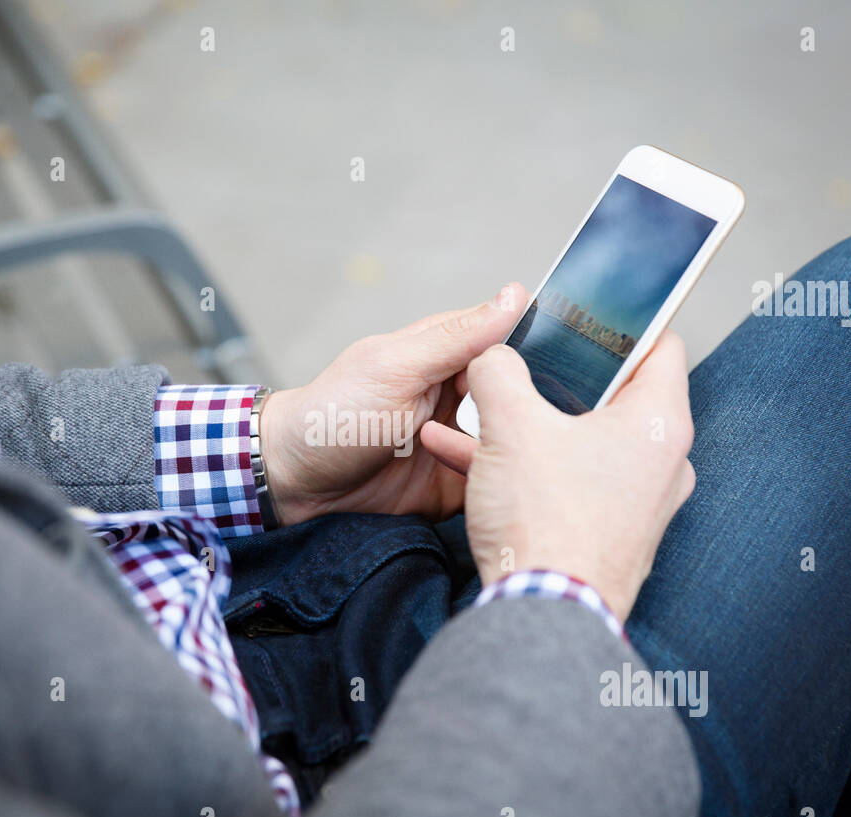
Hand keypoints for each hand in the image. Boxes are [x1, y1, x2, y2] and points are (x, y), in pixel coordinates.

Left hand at [258, 283, 527, 524]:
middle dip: (531, 409)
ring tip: (511, 458)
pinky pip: (493, 483)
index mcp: (448, 355)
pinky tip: (507, 488)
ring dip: (516, 450)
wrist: (295, 483)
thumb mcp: (397, 368)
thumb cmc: (334, 415)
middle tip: (533, 425)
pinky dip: (500, 485)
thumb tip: (515, 294)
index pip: (511, 344)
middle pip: (519, 396)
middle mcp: (460, 395)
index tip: (555, 372)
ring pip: (513, 440)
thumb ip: (457, 337)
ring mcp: (459, 441)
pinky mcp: (455, 483)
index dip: (535, 357)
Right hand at [420, 331, 695, 620]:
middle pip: (612, 394)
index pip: (659, 344)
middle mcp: (660, 462)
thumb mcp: (510, 426)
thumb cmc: (545, 523)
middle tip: (519, 363)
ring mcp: (637, 502)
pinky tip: (464, 457)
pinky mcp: (607, 533)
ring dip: (525, 424)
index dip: (618, 322)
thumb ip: (497, 372)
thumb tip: (491, 354)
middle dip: (554, 377)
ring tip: (473, 411)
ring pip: (579, 440)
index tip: (581, 314)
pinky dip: (525, 465)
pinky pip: (566, 481)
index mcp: (658, 423)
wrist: (541, 616)